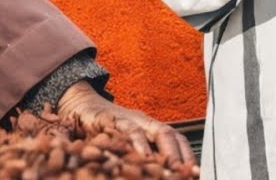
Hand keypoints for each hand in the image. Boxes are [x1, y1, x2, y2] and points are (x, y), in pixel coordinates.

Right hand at [57, 81, 196, 170]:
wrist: (79, 104)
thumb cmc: (104, 126)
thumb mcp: (125, 139)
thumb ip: (141, 153)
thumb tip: (160, 170)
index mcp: (148, 126)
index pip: (175, 137)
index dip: (186, 153)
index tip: (195, 171)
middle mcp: (141, 121)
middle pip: (168, 133)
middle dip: (180, 154)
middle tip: (187, 172)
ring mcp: (126, 119)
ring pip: (151, 131)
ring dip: (163, 151)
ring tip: (172, 168)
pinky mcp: (109, 120)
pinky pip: (126, 131)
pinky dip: (137, 144)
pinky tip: (142, 157)